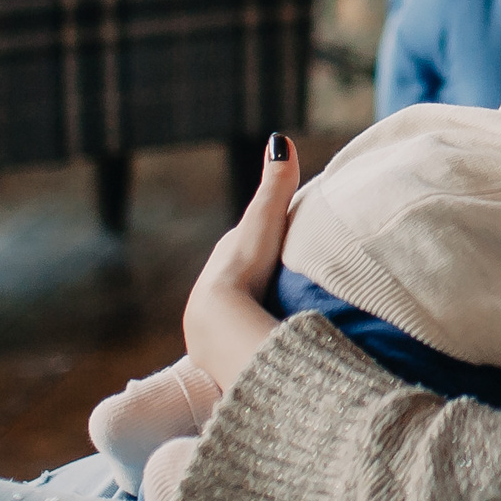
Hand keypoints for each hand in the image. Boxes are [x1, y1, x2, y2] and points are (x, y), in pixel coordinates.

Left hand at [182, 135, 300, 395]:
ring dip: (258, 313)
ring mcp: (213, 330)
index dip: (267, 238)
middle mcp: (210, 295)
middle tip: (290, 277)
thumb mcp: (264, 224)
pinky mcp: (221, 360)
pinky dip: (255, 338)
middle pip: (242, 279)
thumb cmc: (243, 271)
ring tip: (286, 316)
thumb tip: (279, 139)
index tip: (289, 238)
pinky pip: (242, 342)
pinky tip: (271, 348)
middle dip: (261, 276)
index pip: (246, 244)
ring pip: (241, 314)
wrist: (220, 328)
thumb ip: (275, 187)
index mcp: (222, 264)